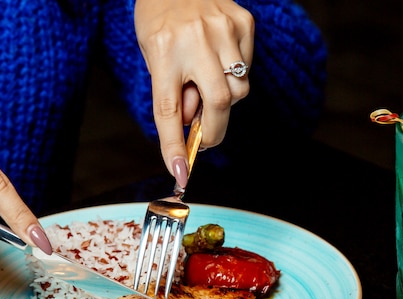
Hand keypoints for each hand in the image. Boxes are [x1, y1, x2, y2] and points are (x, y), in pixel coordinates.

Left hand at [134, 0, 253, 187]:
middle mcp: (194, 38)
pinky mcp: (243, 22)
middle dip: (213, 130)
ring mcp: (223, 28)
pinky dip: (234, 75)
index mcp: (163, 50)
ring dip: (223, 100)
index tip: (180, 172)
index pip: (168, 109)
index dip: (174, 145)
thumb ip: (175, 94)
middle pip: (218, 103)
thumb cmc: (161, 23)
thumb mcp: (155, 58)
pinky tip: (219, 59)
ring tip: (206, 81)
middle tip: (205, 138)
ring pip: (238, 90)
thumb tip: (197, 127)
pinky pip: (247, 68)